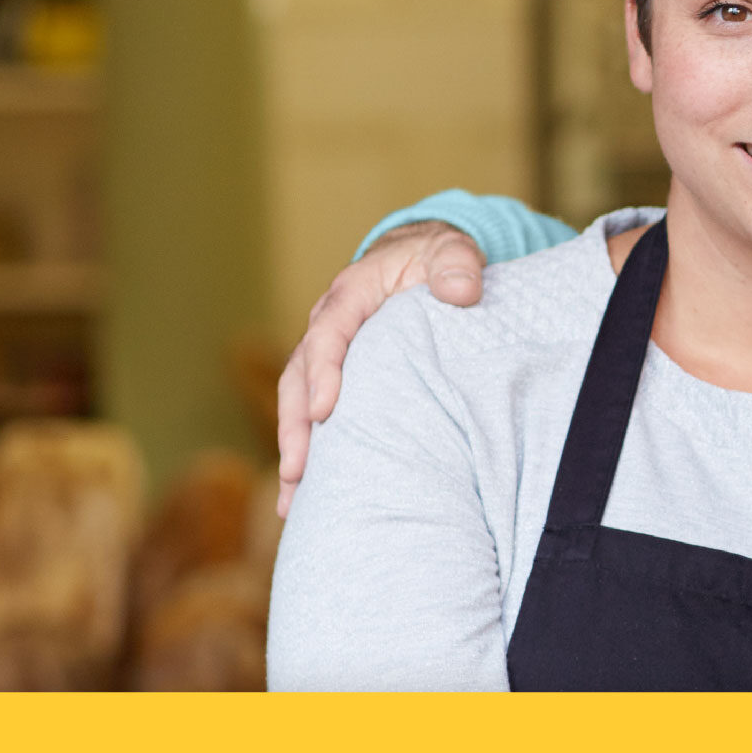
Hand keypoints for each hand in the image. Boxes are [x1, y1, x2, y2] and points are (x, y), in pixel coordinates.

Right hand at [275, 221, 482, 515]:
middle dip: (295, 426)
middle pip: (298, 377)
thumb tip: (461, 292)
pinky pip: (312, 414)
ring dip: (292, 450)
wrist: (420, 258)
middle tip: (297, 473)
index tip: (326, 411)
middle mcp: (327, 325)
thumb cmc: (436, 258)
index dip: (324, 371)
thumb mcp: (451, 250)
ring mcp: (327, 354)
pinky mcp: (336, 377)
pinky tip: (306, 496)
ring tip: (290, 502)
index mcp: (351, 294)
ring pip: (296, 402)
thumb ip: (456, 264)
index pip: (328, 333)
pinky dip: (309, 452)